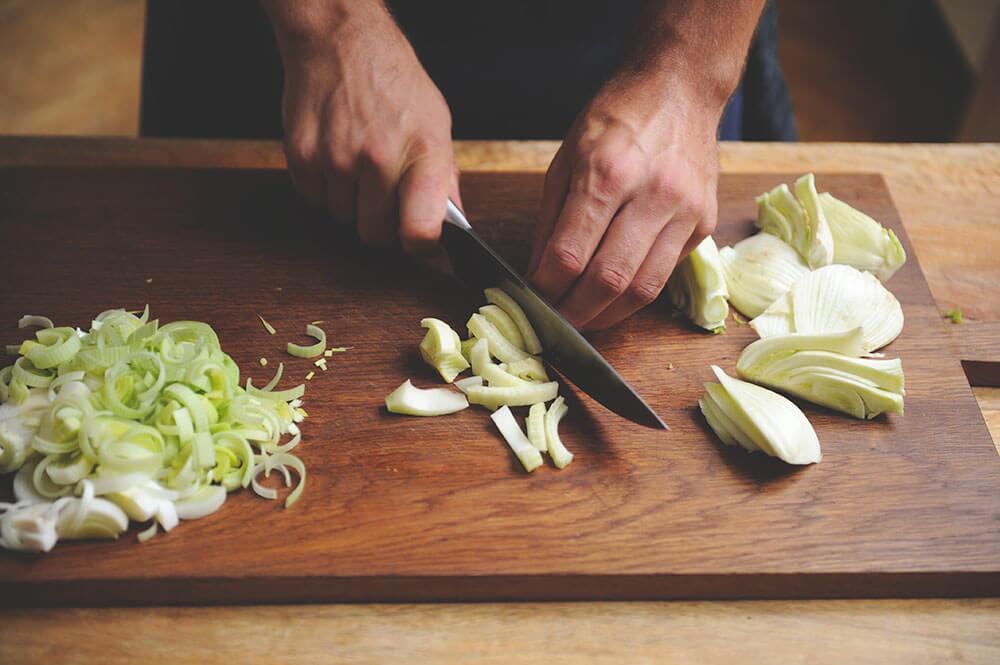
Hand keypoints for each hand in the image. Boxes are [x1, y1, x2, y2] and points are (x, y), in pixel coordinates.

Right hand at [266, 1, 459, 254]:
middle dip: (382, 226)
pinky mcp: (302, 155)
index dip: (422, 250)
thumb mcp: (436, 125)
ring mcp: (336, 157)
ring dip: (351, 205)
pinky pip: (314, 201)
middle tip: (385, 198)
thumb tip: (451, 231)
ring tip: (359, 169)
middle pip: (376, 235)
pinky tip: (336, 160)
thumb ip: (444, 181)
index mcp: (423, 152)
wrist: (341, 42)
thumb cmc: (394, 83)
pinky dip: (325, 191)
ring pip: (342, 220)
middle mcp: (379, 157)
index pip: (420, 230)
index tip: (423, 250)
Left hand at [527, 75, 721, 329]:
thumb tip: (536, 276)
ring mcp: (685, 211)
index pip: (569, 254)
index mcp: (607, 172)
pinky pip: (666, 275)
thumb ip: (550, 222)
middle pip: (608, 280)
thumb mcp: (565, 159)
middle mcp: (651, 194)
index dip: (546, 289)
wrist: (680, 90)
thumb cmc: (615, 119)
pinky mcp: (704, 223)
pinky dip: (635, 294)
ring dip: (607, 316)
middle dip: (575, 313)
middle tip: (555, 324)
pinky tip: (614, 297)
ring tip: (583, 322)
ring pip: (643, 289)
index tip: (531, 301)